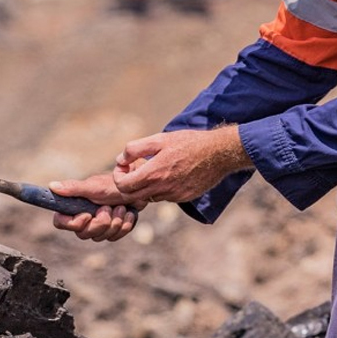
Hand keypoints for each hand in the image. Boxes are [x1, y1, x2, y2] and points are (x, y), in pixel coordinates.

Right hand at [48, 173, 144, 241]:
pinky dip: (124, 224)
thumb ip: (73, 188)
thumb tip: (52, 185)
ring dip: (114, 221)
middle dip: (100, 222)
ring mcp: (99, 225)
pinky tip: (128, 213)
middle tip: (108, 208)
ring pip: (101, 237)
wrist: (137, 186)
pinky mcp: (113, 229)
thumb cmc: (113, 184)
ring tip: (120, 207)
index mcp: (75, 206)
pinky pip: (115, 237)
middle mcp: (85, 217)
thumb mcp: (93, 186)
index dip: (72, 223)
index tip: (87, 215)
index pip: (61, 223)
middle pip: (84, 234)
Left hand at [111, 127, 251, 203]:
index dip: (118, 176)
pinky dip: (159, 189)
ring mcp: (173, 196)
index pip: (122, 186)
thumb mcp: (159, 139)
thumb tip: (120, 159)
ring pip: (148, 197)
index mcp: (153, 173)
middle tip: (132, 170)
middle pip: (132, 197)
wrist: (218, 154)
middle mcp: (161, 189)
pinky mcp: (183, 198)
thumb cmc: (188, 143)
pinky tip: (167, 174)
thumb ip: (135, 149)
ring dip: (144, 187)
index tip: (124, 166)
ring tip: (152, 170)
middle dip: (127, 184)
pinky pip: (164, 197)